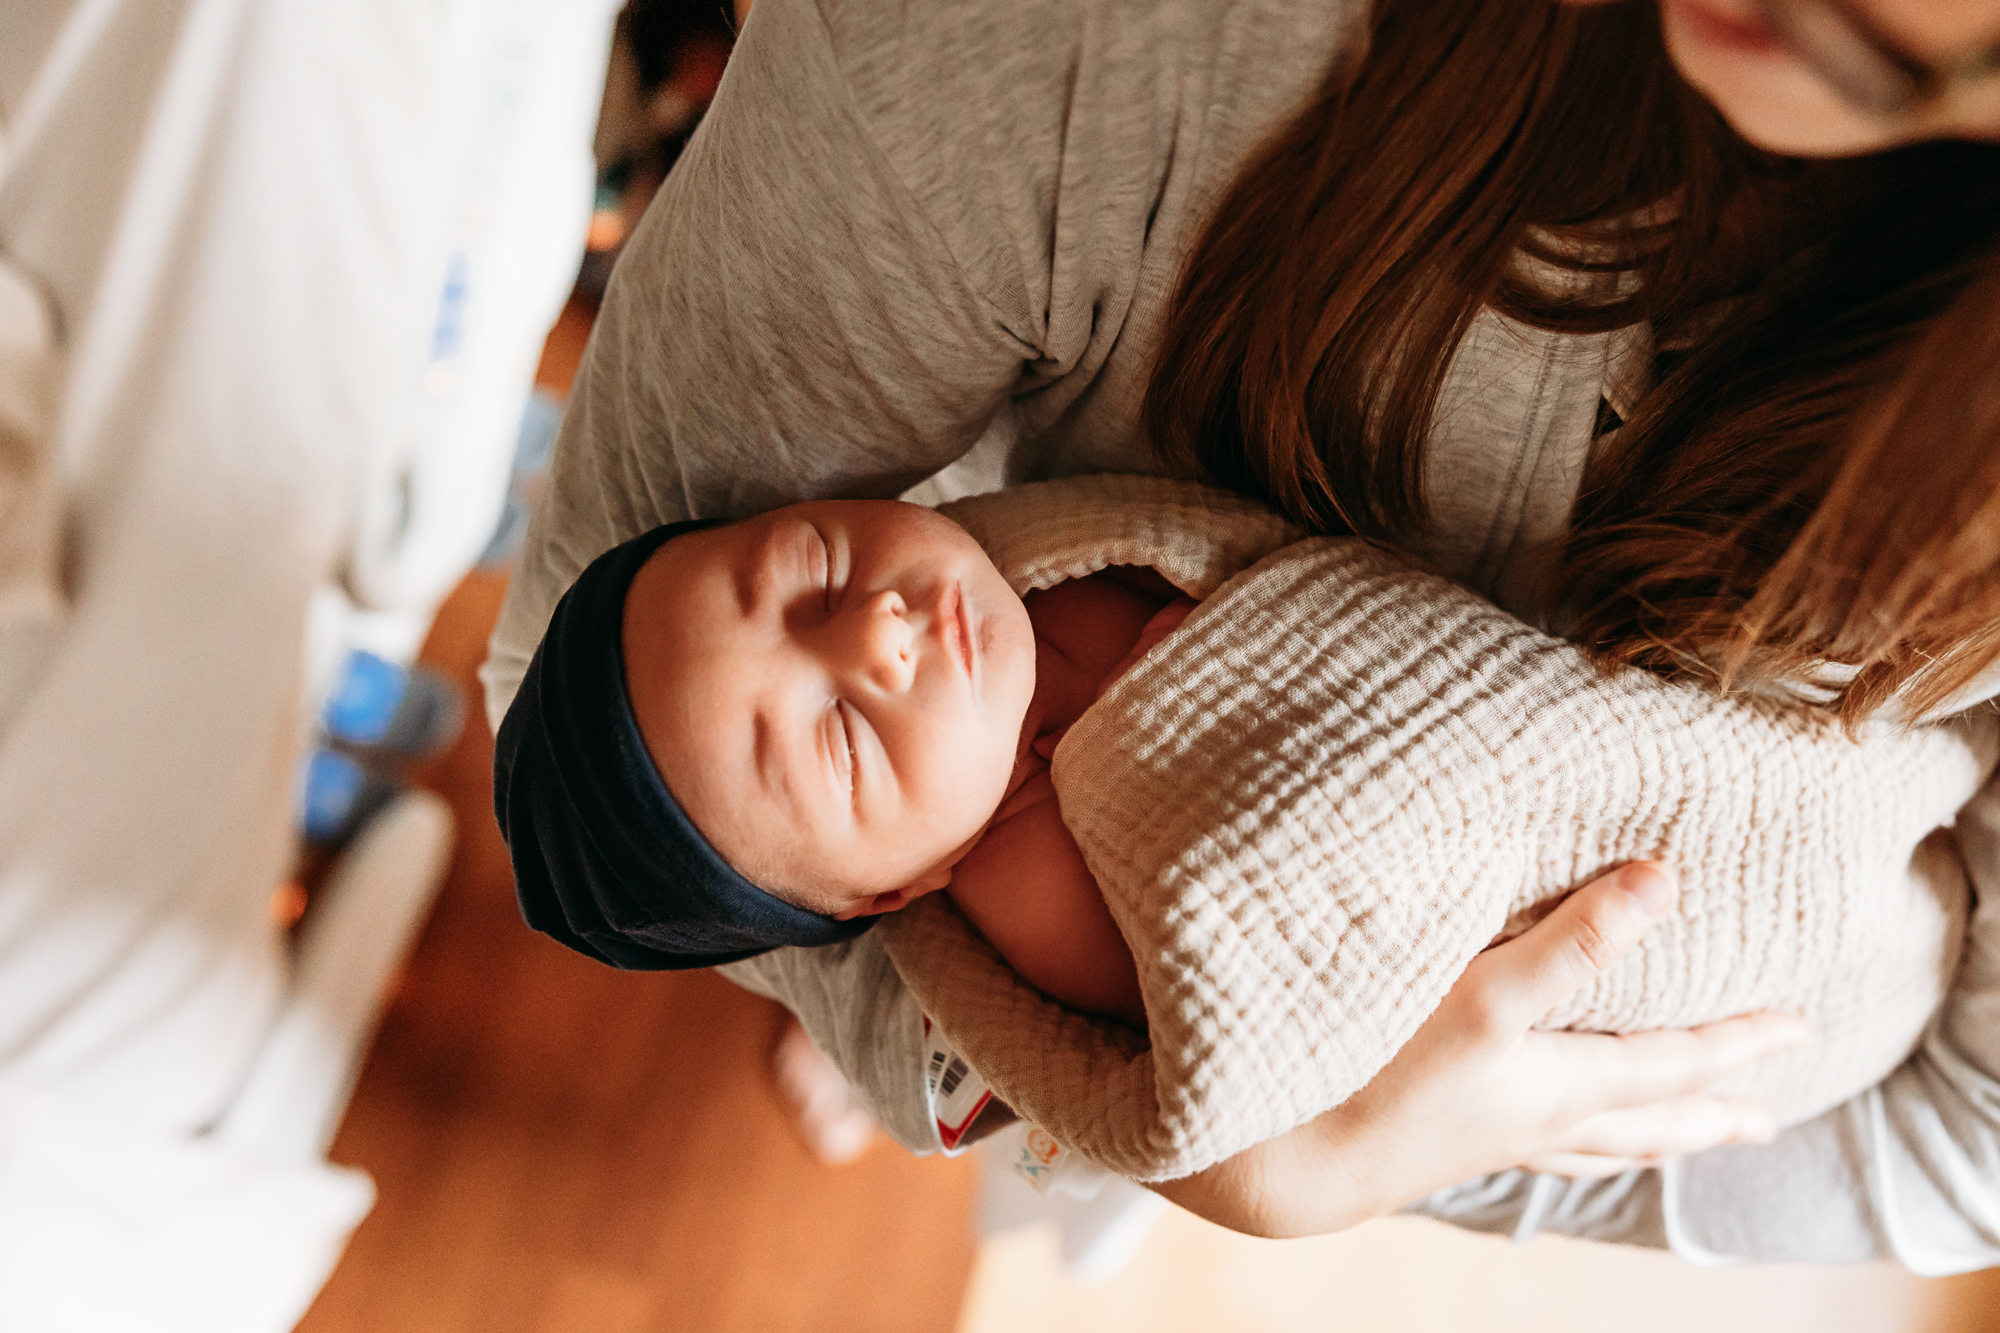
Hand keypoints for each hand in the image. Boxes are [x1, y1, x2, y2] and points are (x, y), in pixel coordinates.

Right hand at [1153, 863, 1809, 1237]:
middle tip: (1763, 1116)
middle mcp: (1541, 1119)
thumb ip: (1576, 940)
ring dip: (1651, 1136)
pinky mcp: (1446, 1146)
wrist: (1291, 1161)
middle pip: (1650, 1118)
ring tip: (1682, 1139)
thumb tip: (1665, 880)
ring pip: (1599, 1144)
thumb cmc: (1385, 1071)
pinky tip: (1552, 1143)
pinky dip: (1576, 1148)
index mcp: (1564, 1084)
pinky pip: (1542, 1153)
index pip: (1676, 1060)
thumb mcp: (1489, 996)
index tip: (1797, 1025)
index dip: (1738, 1040)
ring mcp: (1494, 1140)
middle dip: (1711, 1106)